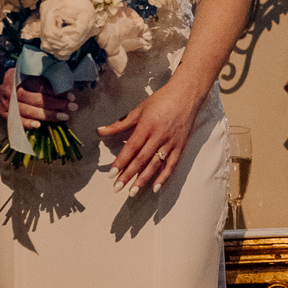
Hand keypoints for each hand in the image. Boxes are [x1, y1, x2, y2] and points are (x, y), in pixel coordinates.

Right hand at [0, 68, 76, 124]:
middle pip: (35, 99)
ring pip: (29, 111)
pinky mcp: (5, 114)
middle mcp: (11, 91)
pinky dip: (27, 124)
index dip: (55, 91)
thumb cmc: (17, 78)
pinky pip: (17, 121)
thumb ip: (40, 76)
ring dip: (47, 115)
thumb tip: (62, 82)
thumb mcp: (26, 72)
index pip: (38, 85)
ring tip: (63, 116)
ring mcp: (6, 104)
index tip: (70, 95)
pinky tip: (39, 126)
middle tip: (72, 106)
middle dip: (56, 104)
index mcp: (17, 76)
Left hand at [99, 79, 200, 193]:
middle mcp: (159, 136)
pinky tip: (155, 187)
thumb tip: (101, 131)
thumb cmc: (161, 100)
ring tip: (132, 192)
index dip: (121, 161)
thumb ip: (120, 124)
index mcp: (147, 125)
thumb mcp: (139, 109)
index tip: (111, 174)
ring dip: (143, 179)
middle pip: (142, 159)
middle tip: (117, 187)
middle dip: (128, 174)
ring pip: (155, 164)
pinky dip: (164, 177)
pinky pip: (172, 165)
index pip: (132, 147)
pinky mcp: (180, 147)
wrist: (187, 94)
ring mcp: (171, 143)